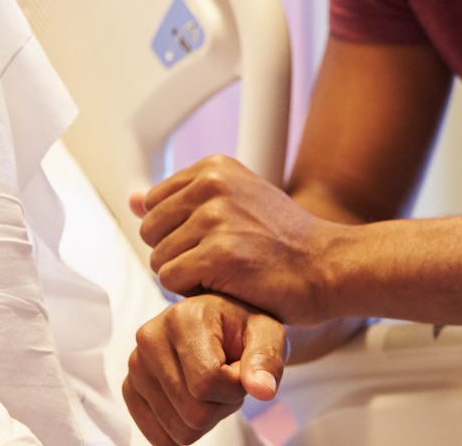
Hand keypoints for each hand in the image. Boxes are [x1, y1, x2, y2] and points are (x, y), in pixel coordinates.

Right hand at [122, 294, 285, 445]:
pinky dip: (183, 427)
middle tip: (226, 378)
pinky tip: (192, 398)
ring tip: (210, 385)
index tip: (241, 370)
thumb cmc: (244, 330)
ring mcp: (136, 366)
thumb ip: (267, 360)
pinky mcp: (129, 389)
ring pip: (179, 430)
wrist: (222, 326)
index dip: (235, 389)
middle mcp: (150, 338)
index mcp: (182, 317)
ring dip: (205, 416)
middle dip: (221, 405)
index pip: (207, 383)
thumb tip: (262, 389)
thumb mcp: (267, 334)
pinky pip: (159, 438)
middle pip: (194, 413)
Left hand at [132, 155, 341, 324]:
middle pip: (150, 232)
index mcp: (213, 168)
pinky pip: (172, 281)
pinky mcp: (218, 253)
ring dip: (187, 276)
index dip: (178, 231)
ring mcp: (215, 217)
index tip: (213, 239)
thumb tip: (133, 198)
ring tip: (227, 272)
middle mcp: (212, 185)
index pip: (154, 204)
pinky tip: (227, 284)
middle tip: (219, 260)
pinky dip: (194, 292)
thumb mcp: (235, 203)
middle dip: (177, 254)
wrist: (328, 266)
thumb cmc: (286, 242)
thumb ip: (182, 200)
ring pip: (159, 260)